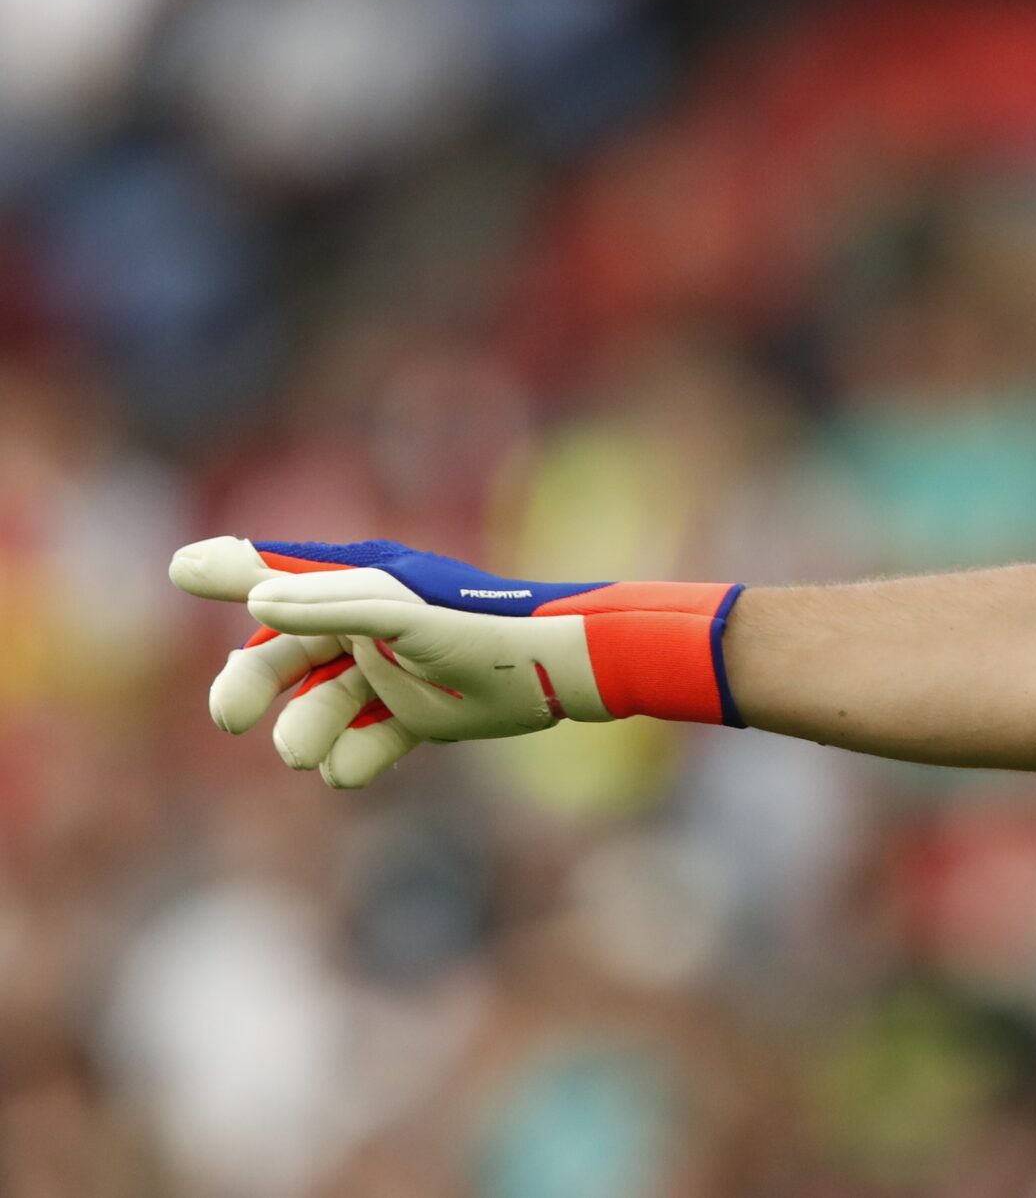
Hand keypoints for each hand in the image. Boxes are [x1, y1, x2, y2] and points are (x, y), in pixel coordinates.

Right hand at [174, 538, 745, 773]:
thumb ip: (330, 605)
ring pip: (317, 709)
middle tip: (231, 718)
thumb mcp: (400, 614)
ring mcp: (388, 676)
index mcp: (360, 587)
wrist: (555, 673)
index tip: (180, 569)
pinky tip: (353, 765)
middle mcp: (366, 629)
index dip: (233, 573)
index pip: (282, 577)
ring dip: (305, 732)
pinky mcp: (414, 719)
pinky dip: (353, 760)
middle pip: (283, 657)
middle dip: (251, 685)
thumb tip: (255, 604)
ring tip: (308, 755)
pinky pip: (362, 746)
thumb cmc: (479, 627)